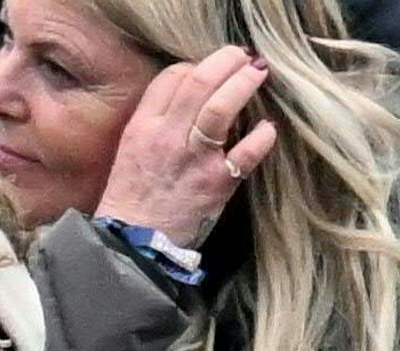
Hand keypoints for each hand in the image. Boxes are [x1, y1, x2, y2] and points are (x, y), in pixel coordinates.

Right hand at [93, 45, 278, 248]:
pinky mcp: (217, 182)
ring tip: (259, 73)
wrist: (132, 242)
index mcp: (142, 128)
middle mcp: (166, 137)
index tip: (209, 69)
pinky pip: (247, 151)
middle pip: (199, 81)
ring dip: (245, 83)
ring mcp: (193, 159)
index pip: (171, 78)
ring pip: (222, 107)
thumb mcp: (131, 150)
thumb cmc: (133, 196)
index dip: (194, 65)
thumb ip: (155, 121)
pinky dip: (263, 135)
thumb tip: (190, 93)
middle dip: (227, 62)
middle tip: (244, 57)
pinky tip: (268, 128)